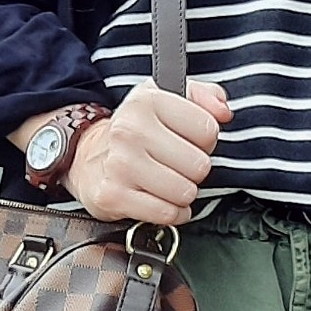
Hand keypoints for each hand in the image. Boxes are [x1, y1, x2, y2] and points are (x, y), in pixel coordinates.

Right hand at [65, 79, 233, 223]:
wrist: (87, 157)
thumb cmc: (137, 130)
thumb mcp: (169, 99)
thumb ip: (205, 96)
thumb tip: (223, 112)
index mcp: (147, 101)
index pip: (208, 130)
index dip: (205, 139)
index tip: (188, 139)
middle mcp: (129, 131)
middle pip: (199, 165)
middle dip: (194, 169)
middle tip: (177, 164)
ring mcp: (119, 165)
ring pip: (185, 192)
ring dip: (183, 192)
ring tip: (168, 181)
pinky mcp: (113, 196)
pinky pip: (166, 214)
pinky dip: (171, 212)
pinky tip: (161, 199)